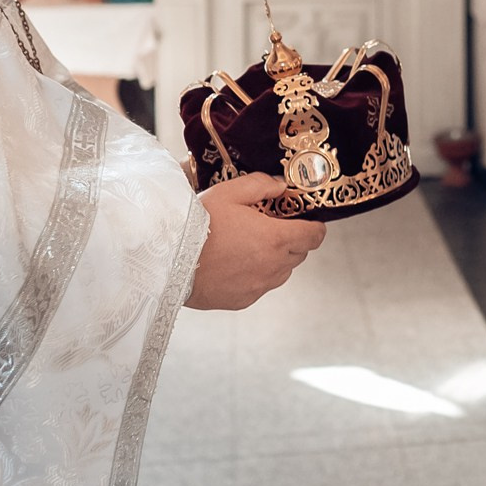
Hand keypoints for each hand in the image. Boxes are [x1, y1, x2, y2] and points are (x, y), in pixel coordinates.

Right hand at [186, 173, 324, 309]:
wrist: (170, 261)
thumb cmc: (197, 225)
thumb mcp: (228, 192)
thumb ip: (260, 185)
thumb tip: (280, 186)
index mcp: (275, 239)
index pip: (315, 236)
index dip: (315, 227)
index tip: (307, 220)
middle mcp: (272, 266)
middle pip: (300, 254)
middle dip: (293, 240)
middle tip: (272, 227)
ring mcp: (259, 287)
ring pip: (282, 272)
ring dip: (276, 259)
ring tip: (250, 245)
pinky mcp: (243, 300)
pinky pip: (261, 286)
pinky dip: (256, 275)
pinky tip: (235, 263)